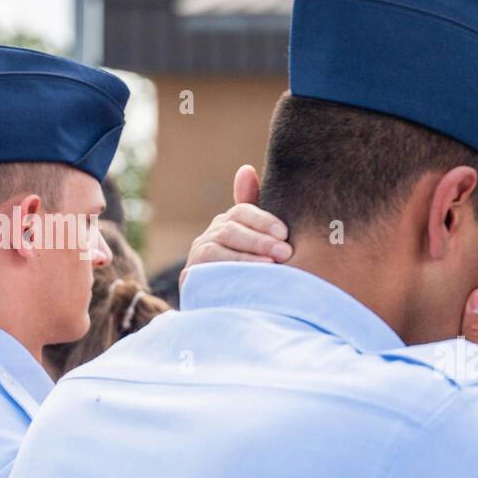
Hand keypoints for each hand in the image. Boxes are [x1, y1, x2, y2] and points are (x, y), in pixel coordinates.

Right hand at [181, 166, 292, 287]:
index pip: (242, 212)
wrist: (228, 308)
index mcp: (228, 223)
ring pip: (218, 250)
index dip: (263, 220)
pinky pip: (209, 271)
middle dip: (260, 241)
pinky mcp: (192, 277)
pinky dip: (230, 273)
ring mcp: (198, 256)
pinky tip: (251, 280)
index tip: (284, 232)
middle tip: (286, 252)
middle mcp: (209, 236)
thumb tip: (245, 170)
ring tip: (273, 265)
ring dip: (247, 257)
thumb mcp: (257, 241)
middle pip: (232, 230)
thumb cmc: (251, 270)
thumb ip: (255, 209)